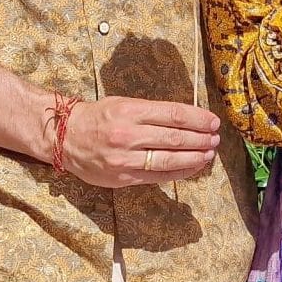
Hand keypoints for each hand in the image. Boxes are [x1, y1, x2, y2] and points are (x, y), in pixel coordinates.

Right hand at [56, 96, 221, 187]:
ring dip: (194, 157)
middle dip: (200, 138)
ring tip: (209, 154)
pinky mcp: (123, 178)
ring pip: (169, 160)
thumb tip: (186, 120)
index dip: (197, 119)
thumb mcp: (122, 104)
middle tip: (216, 138)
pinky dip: (179, 172)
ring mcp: (125, 158)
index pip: (173, 115)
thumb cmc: (98, 117)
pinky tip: (192, 168)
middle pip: (175, 138)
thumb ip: (151, 112)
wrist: (65, 138)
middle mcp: (128, 134)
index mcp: (129, 110)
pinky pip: (157, 176)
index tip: (213, 121)